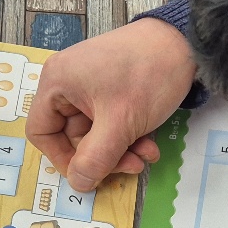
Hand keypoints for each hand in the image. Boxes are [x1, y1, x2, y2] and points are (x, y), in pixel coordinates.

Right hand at [27, 19, 195, 191]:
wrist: (186, 42)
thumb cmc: (148, 74)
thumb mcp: (120, 123)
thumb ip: (95, 158)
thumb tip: (78, 185)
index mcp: (57, 82)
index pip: (42, 132)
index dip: (62, 158)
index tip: (88, 174)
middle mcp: (68, 83)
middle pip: (72, 136)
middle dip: (103, 156)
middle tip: (131, 165)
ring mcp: (90, 86)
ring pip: (95, 134)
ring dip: (120, 150)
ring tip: (146, 154)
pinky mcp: (112, 90)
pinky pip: (110, 123)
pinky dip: (128, 137)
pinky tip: (150, 143)